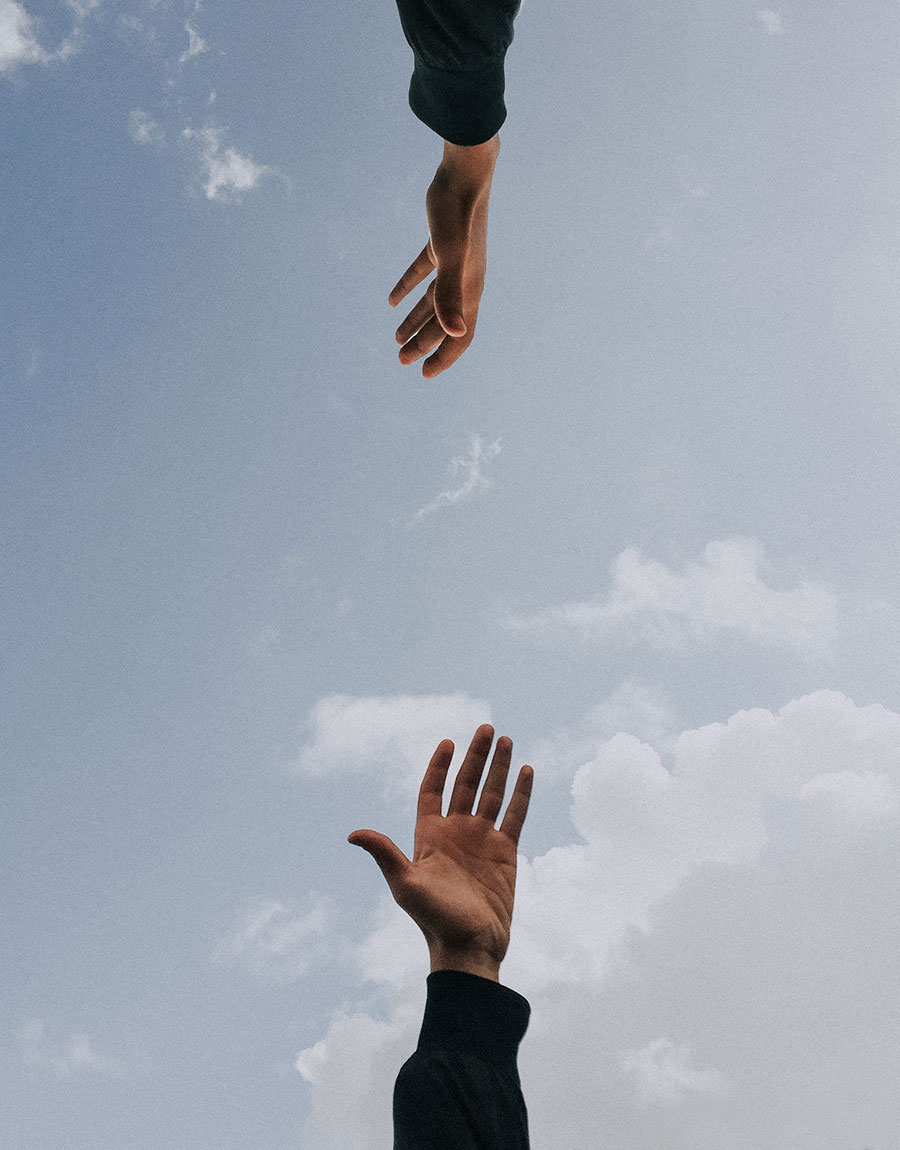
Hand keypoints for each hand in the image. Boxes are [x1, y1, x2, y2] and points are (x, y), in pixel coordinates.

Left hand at [348, 723, 532, 980]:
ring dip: (500, 768)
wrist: (469, 948)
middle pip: (466, 784)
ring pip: (492, 794)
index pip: (433, 790)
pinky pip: (515, 816)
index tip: (448, 742)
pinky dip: (521, 793)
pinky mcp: (505, 853)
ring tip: (507, 739)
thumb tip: (353, 834)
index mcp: (429, 835)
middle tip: (486, 727)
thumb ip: (385, 854)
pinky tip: (527, 770)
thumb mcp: (405, 884)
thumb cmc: (433, 919)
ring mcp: (482, 840)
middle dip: (476, 755)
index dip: (439, 766)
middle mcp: (456, 832)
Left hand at [389, 135, 499, 379]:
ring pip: (433, 301)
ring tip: (395, 338)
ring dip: (415, 320)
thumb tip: (456, 333)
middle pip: (443, 322)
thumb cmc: (457, 211)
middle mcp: (466, 280)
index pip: (460, 335)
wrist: (465, 170)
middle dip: (423, 343)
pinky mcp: (442, 243)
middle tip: (399, 359)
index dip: (443, 357)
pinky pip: (424, 274)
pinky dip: (407, 288)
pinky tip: (390, 301)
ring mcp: (455, 262)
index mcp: (470, 289)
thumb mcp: (449, 255)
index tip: (424, 374)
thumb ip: (450, 295)